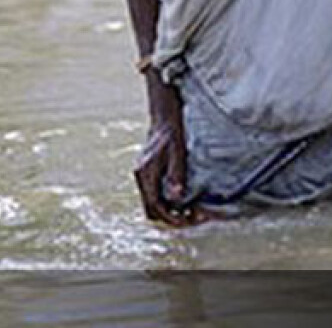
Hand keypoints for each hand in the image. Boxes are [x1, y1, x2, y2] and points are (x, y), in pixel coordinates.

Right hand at [133, 82, 210, 226]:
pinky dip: (166, 200)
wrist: (163, 113)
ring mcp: (142, 173)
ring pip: (151, 202)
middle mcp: (140, 175)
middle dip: (170, 217)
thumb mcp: (177, 151)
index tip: (189, 219)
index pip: (155, 205)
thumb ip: (176, 174)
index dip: (171, 217)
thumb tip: (176, 196)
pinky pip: (154, 193)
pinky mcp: (147, 170)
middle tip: (191, 216)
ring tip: (188, 209)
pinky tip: (181, 196)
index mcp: (145, 172)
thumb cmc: (171, 129)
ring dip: (168, 209)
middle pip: (151, 208)